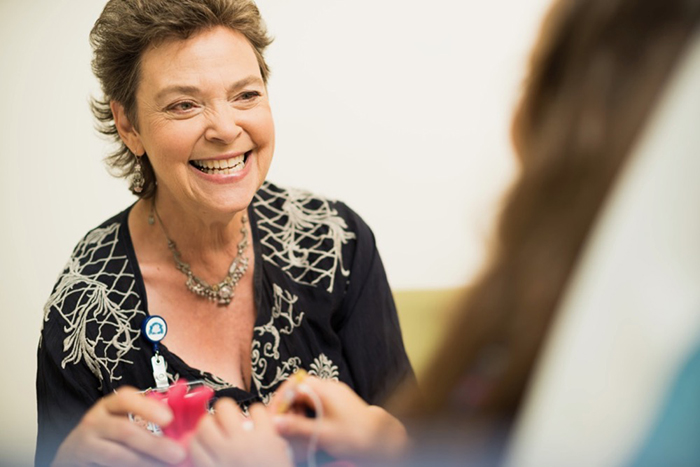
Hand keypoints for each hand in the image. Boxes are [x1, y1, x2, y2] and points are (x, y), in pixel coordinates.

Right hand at [52, 386, 186, 466]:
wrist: (74, 455)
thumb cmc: (110, 435)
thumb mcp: (125, 420)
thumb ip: (151, 419)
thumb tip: (187, 423)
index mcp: (109, 405)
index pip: (125, 399)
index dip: (147, 407)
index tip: (169, 419)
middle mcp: (94, 421)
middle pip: (124, 430)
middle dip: (154, 444)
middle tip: (178, 453)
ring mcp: (85, 444)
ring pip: (116, 454)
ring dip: (144, 462)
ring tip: (164, 466)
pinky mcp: (80, 461)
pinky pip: (108, 466)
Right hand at [189, 399, 292, 466]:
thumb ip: (210, 463)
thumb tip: (197, 445)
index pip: (193, 444)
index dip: (199, 439)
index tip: (208, 441)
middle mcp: (225, 455)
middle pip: (204, 424)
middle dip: (211, 422)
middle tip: (221, 428)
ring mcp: (245, 443)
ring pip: (225, 408)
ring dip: (229, 411)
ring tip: (237, 421)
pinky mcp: (266, 436)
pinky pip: (256, 410)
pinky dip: (258, 413)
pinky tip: (259, 423)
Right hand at [270, 376, 408, 460]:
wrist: (381, 439)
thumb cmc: (355, 435)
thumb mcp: (323, 434)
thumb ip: (297, 427)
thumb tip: (274, 423)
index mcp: (324, 389)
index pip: (293, 384)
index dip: (280, 398)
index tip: (273, 415)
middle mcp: (329, 386)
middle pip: (298, 387)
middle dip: (287, 404)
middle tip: (282, 423)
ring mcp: (334, 392)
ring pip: (306, 394)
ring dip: (296, 409)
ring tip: (293, 427)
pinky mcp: (338, 401)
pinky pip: (315, 400)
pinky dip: (307, 411)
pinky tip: (306, 426)